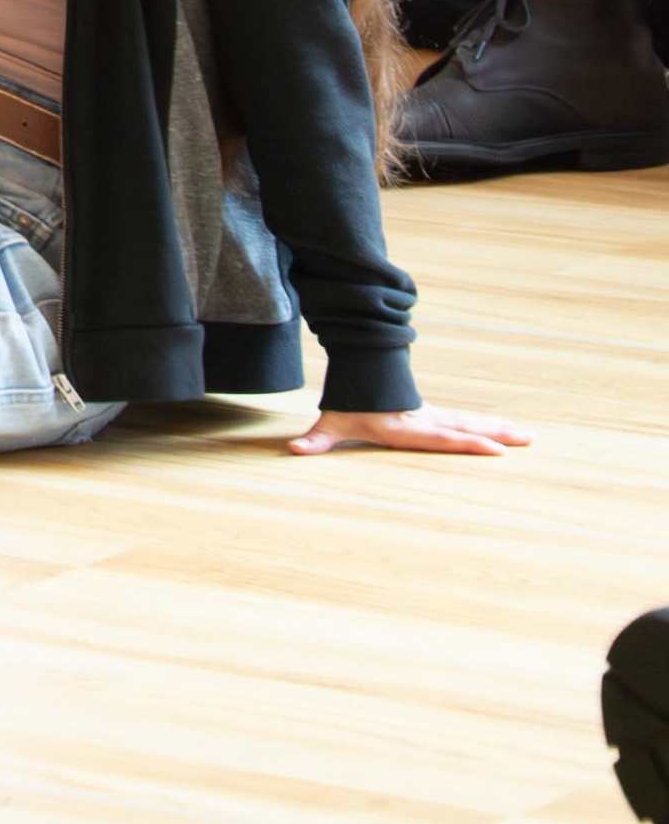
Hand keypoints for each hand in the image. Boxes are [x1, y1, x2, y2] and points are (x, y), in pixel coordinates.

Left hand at [289, 404, 530, 456]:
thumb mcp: (332, 423)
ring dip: (498, 428)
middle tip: (526, 438)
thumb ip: (317, 439)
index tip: (495, 449)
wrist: (358, 375)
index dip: (467, 443)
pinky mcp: (435, 416)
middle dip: (495, 434)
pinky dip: (489, 425)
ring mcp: (433, 417)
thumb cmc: (348, 405)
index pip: (441, 437)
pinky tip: (509, 430)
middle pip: (465, 427)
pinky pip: (466, 421)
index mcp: (405, 427)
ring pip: (471, 421)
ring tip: (528, 435)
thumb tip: (296, 448)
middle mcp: (424, 421)